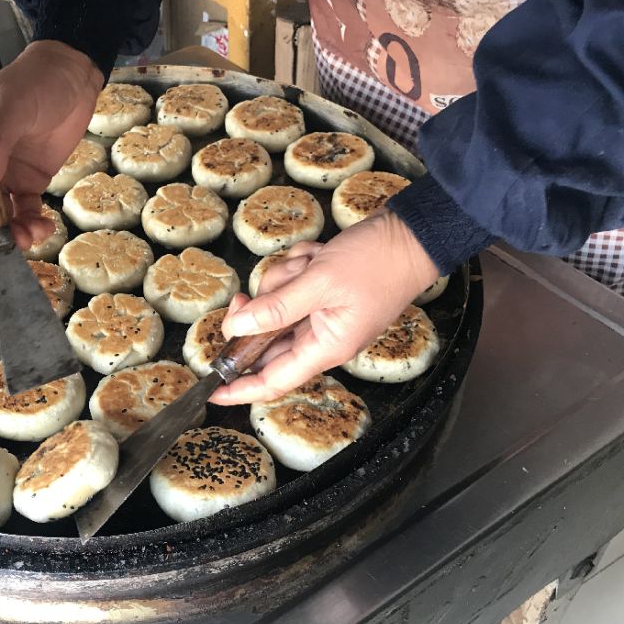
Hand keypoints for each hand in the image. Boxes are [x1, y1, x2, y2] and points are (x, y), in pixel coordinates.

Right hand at [0, 40, 102, 248]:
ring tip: (29, 237)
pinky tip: (44, 227)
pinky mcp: (28, 181)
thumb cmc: (38, 80)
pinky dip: (31, 223)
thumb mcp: (14, 108)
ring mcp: (2, 173)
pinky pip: (24, 210)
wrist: (75, 75)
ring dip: (9, 230)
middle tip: (5, 237)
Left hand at [211, 210, 438, 404]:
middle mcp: (323, 337)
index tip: (212, 390)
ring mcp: (323, 314)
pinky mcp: (323, 293)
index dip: (241, 388)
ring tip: (309, 263)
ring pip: (277, 304)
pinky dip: (297, 266)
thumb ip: (275, 308)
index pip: (274, 380)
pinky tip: (316, 256)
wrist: (411, 233)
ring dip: (284, 279)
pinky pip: (292, 284)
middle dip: (260, 309)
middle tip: (249, 293)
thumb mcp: (318, 283)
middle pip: (268, 335)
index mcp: (325, 347)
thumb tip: (236, 327)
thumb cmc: (376, 262)